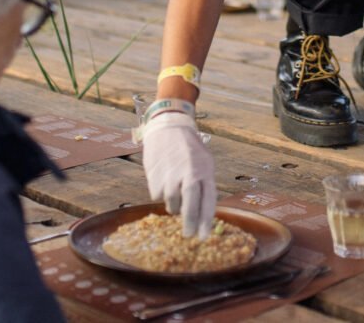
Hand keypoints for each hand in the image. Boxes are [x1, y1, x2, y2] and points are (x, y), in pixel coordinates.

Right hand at [141, 112, 216, 237]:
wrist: (169, 127)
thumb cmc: (189, 149)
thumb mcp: (205, 162)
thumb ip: (204, 185)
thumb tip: (203, 213)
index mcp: (205, 171)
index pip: (208, 201)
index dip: (206, 221)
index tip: (203, 237)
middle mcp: (189, 173)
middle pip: (190, 204)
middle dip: (190, 222)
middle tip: (188, 235)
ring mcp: (171, 173)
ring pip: (172, 202)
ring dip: (174, 206)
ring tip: (175, 197)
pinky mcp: (155, 174)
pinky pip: (157, 194)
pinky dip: (160, 194)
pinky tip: (163, 182)